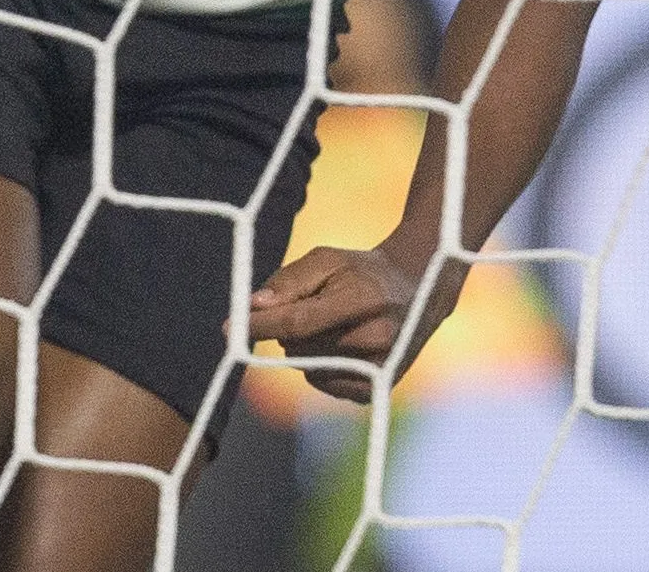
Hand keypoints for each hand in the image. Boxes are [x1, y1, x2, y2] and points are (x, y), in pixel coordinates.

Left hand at [248, 238, 444, 381]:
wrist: (419, 289)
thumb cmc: (362, 270)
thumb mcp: (328, 260)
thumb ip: (288, 281)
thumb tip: (252, 307)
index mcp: (363, 299)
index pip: (298, 322)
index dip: (260, 325)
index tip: (229, 328)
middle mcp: (377, 337)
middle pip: (299, 348)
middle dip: (287, 331)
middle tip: (309, 309)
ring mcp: (381, 367)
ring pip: (308, 368)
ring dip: (304, 349)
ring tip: (330, 325)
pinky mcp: (377, 387)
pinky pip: (323, 384)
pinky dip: (318, 368)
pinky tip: (337, 346)